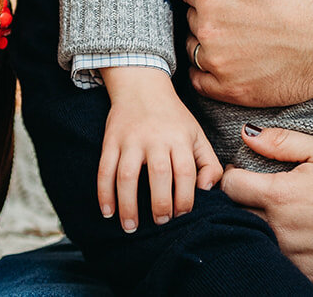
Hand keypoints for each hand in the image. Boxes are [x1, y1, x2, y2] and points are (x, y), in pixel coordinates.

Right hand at [97, 67, 222, 232]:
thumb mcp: (197, 134)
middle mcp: (156, 138)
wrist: (142, 84)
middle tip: (160, 222)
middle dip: (160, 204)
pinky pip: (105, 169)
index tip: (181, 215)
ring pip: (127, 176)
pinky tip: (107, 212)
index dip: (185, 199)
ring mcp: (131, 139)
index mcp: (180, 138)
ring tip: (131, 227)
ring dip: (128, 205)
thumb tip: (206, 191)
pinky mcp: (111, 140)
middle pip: (159, 175)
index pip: (186, 173)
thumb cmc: (173, 118)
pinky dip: (104, 193)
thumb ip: (208, 163)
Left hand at [182, 0, 312, 106]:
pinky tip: (226, 62)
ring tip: (236, 38)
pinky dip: (207, 72)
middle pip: (191, 19)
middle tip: (237, 15)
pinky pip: (199, 82)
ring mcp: (218, 64)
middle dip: (207, 15)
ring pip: (193, 49)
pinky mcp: (232, 91)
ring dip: (206, 43)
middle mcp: (208, 30)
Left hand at [220, 124, 312, 282]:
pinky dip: (278, 250)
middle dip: (241, 201)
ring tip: (277, 213)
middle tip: (259, 190)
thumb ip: (281, 142)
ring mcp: (292, 255)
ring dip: (257, 225)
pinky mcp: (308, 272)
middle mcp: (280, 229)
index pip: (230, 187)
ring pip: (255, 239)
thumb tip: (246, 135)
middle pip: (237, 214)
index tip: (244, 171)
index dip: (233, 174)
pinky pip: (278, 262)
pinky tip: (295, 236)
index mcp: (280, 195)